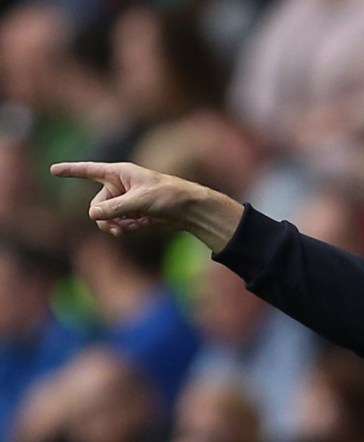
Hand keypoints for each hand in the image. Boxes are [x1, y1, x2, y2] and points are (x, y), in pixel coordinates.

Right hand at [50, 161, 243, 251]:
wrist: (190, 210)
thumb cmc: (169, 196)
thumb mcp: (141, 201)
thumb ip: (115, 208)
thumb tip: (93, 214)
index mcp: (120, 173)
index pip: (90, 171)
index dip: (71, 171)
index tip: (52, 170)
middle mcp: (120, 186)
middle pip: (97, 205)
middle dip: (106, 216)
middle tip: (120, 224)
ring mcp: (125, 202)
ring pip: (106, 218)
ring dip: (116, 225)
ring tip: (131, 227)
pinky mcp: (133, 215)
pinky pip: (119, 225)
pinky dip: (127, 228)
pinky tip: (142, 226)